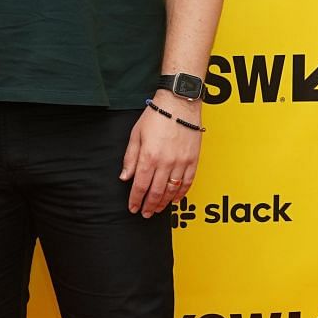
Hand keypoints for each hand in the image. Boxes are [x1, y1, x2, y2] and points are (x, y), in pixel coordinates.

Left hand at [120, 97, 199, 217]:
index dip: (136, 200)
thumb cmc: (156, 116)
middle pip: (156, 192)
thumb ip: (130, 158)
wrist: (179, 104)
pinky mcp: (193, 160)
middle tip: (145, 214)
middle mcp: (165, 162)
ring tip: (157, 209)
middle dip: (149, 206)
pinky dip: (181, 194)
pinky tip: (175, 200)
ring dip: (164, 203)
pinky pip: (187, 183)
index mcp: (149, 157)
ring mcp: (181, 163)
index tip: (133, 208)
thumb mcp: (136, 135)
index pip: (140, 186)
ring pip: (172, 191)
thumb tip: (125, 177)